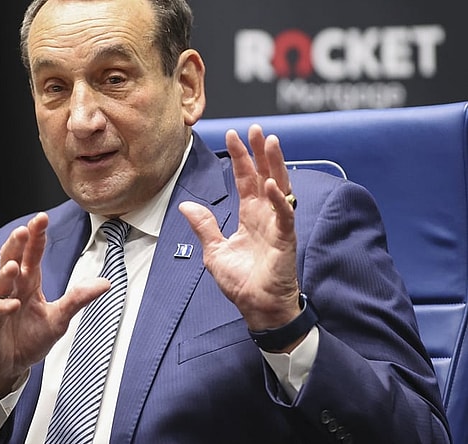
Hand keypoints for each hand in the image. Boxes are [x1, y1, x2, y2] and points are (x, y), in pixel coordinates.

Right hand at [0, 212, 110, 396]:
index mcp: (28, 283)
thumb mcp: (59, 319)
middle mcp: (11, 289)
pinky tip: (13, 304)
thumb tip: (105, 283)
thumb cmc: (28, 339)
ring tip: (14, 265)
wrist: (8, 368)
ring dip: (5, 273)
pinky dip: (3, 307)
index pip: (31, 254)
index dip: (36, 237)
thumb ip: (78, 299)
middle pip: (10, 259)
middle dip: (16, 244)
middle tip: (25, 230)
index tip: (42, 218)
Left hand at [179, 124, 300, 331]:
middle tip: (254, 129)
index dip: (240, 158)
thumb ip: (204, 226)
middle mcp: (264, 216)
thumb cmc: (241, 282)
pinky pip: (284, 216)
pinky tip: (270, 184)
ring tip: (270, 142)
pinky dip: (279, 200)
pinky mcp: (285, 239)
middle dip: (259, 152)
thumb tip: (186, 205)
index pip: (245, 180)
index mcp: (249, 216)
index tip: (233, 136)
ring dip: (274, 164)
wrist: (256, 307)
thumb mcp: (213, 251)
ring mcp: (277, 225)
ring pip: (279, 187)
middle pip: (263, 175)